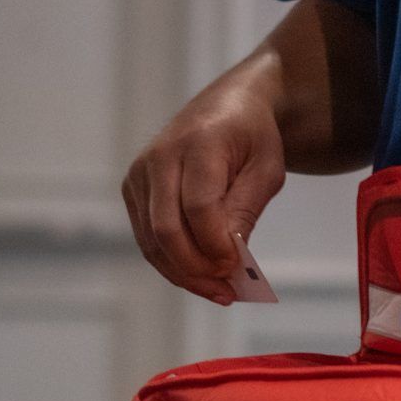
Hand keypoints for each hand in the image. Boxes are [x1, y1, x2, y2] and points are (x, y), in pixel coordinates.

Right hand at [123, 83, 285, 303]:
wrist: (228, 106)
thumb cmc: (253, 139)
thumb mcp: (267, 169)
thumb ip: (245, 210)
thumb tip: (228, 259)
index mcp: (199, 144)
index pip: (199, 206)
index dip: (216, 245)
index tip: (239, 268)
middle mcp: (160, 157)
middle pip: (167, 228)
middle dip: (197, 269)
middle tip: (228, 292)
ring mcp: (140, 174)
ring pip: (152, 241)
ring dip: (184, 275)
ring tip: (220, 293)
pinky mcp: (133, 189)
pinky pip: (147, 239)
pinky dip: (172, 265)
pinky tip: (201, 278)